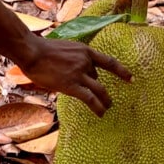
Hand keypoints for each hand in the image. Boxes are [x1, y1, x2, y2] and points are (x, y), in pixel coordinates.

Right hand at [15, 36, 132, 115]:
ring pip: (99, 90)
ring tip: (108, 108)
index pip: (108, 61)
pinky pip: (90, 98)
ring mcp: (79, 73)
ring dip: (106, 101)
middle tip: (108, 100)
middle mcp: (85, 61)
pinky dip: (98, 107)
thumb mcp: (65, 49)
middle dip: (100, 90)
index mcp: (84, 50)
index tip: (131, 78)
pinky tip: (101, 114)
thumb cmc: (42, 50)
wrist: (32, 51)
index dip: (121, 71)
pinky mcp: (71, 85)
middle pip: (98, 78)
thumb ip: (73, 59)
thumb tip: (74, 72)